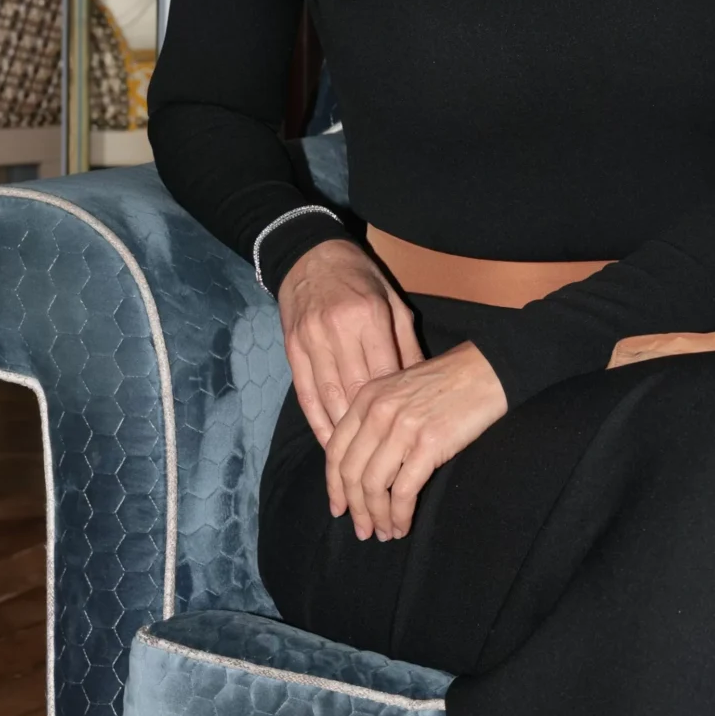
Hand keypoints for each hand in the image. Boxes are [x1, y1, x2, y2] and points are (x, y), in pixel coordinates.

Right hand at [277, 235, 422, 446]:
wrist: (310, 256)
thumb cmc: (360, 278)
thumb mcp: (393, 301)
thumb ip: (407, 343)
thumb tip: (422, 384)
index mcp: (368, 317)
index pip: (384, 374)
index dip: (394, 407)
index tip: (405, 431)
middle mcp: (337, 331)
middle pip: (355, 391)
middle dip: (369, 428)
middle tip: (385, 456)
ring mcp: (311, 341)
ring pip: (328, 397)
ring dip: (342, 432)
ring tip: (359, 460)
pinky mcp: (292, 349)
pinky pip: (305, 393)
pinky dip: (317, 421)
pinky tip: (329, 442)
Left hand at [325, 340, 507, 540]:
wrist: (485, 370)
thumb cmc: (447, 382)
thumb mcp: (399, 390)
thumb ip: (376, 418)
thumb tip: (365, 465)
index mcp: (366, 399)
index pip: (335, 450)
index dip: (334, 486)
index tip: (339, 509)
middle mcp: (377, 412)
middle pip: (351, 472)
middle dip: (354, 509)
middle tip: (363, 531)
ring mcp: (401, 428)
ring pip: (374, 486)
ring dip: (377, 516)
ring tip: (385, 533)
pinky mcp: (428, 444)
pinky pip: (404, 490)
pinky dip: (400, 514)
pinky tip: (403, 525)